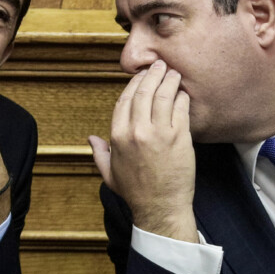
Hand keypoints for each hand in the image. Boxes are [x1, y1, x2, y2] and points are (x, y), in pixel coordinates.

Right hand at [89, 61, 197, 242]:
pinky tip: (183, 93)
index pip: (124, 100)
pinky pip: (181, 108)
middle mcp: (137, 131)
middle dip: (152, 74)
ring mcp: (159, 133)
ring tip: (173, 73)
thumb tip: (91, 138)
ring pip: (164, 95)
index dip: (133, 84)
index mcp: (118, 136)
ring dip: (169, 80)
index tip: (140, 77)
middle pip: (144, 91)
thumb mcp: (109, 173)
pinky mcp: (179, 137)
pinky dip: (182, 97)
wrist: (160, 207)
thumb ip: (100, 153)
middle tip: (159, 66)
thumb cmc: (136, 192)